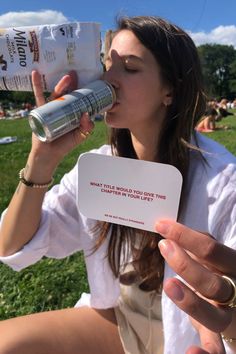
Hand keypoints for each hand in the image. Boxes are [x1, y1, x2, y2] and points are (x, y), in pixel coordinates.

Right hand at [30, 70, 93, 165]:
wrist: (49, 154)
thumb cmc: (65, 145)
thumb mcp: (80, 136)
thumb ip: (87, 127)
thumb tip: (87, 114)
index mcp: (72, 113)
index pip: (78, 100)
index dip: (83, 91)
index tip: (88, 81)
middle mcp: (62, 109)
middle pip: (68, 94)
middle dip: (72, 83)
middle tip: (76, 73)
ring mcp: (51, 109)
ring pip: (56, 94)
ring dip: (61, 84)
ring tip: (67, 77)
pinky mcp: (41, 111)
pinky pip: (39, 97)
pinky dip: (36, 85)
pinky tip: (35, 74)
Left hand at [156, 220, 235, 352]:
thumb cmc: (223, 274)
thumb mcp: (217, 258)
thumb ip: (202, 245)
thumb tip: (172, 229)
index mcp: (234, 267)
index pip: (212, 249)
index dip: (186, 236)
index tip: (161, 225)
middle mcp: (235, 292)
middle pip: (213, 283)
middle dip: (186, 265)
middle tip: (163, 246)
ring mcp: (230, 318)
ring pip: (214, 317)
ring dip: (190, 302)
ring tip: (170, 285)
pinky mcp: (223, 337)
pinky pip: (216, 350)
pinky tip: (190, 352)